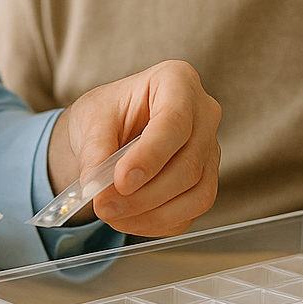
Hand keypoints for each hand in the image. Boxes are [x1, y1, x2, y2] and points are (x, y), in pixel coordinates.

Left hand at [47, 60, 220, 236]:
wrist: (113, 129)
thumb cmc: (108, 113)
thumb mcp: (92, 119)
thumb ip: (95, 150)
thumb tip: (96, 187)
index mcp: (178, 81)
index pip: (174, 122)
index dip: (150, 156)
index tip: (121, 181)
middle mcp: (204, 114)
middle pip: (188, 164)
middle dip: (144, 194)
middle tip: (104, 206)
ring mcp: (210, 150)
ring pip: (197, 193)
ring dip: (151, 213)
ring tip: (111, 214)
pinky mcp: (206, 181)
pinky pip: (192, 211)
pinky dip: (158, 223)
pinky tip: (128, 218)